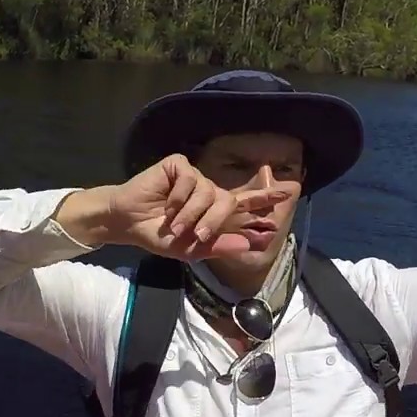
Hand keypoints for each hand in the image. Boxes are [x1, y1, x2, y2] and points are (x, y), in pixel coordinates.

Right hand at [104, 154, 298, 260]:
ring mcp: (195, 177)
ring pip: (209, 193)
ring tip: (175, 225)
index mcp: (214, 212)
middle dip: (216, 220)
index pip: (245, 204)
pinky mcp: (179, 166)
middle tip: (198, 235)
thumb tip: (249, 245)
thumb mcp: (191, 249)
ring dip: (190, 214)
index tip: (287, 194)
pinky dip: (178, 198)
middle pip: (229, 201)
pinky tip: (165, 204)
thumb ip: (219, 247)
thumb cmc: (159, 236)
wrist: (129, 224)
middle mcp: (209, 191)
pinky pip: (190, 181)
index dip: (264, 199)